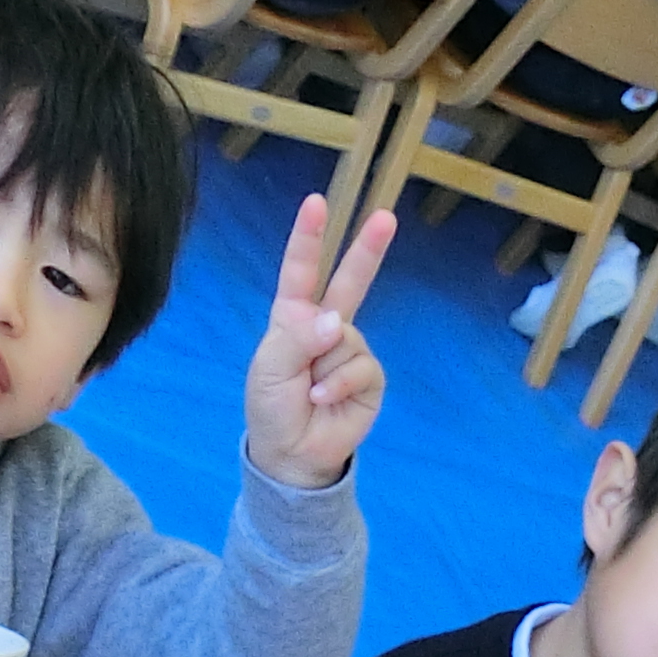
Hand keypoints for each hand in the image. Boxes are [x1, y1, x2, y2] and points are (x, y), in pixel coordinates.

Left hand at [238, 192, 394, 490]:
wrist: (291, 454)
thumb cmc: (271, 405)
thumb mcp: (271, 366)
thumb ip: (299, 337)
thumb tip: (338, 321)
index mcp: (293, 316)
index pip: (301, 270)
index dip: (308, 237)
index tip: (316, 202)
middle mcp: (325, 327)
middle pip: (350, 282)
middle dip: (367, 250)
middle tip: (386, 217)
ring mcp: (350, 351)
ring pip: (348, 339)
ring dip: (326, 367)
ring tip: (310, 391)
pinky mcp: (369, 378)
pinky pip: (361, 368)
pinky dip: (340, 385)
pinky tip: (325, 400)